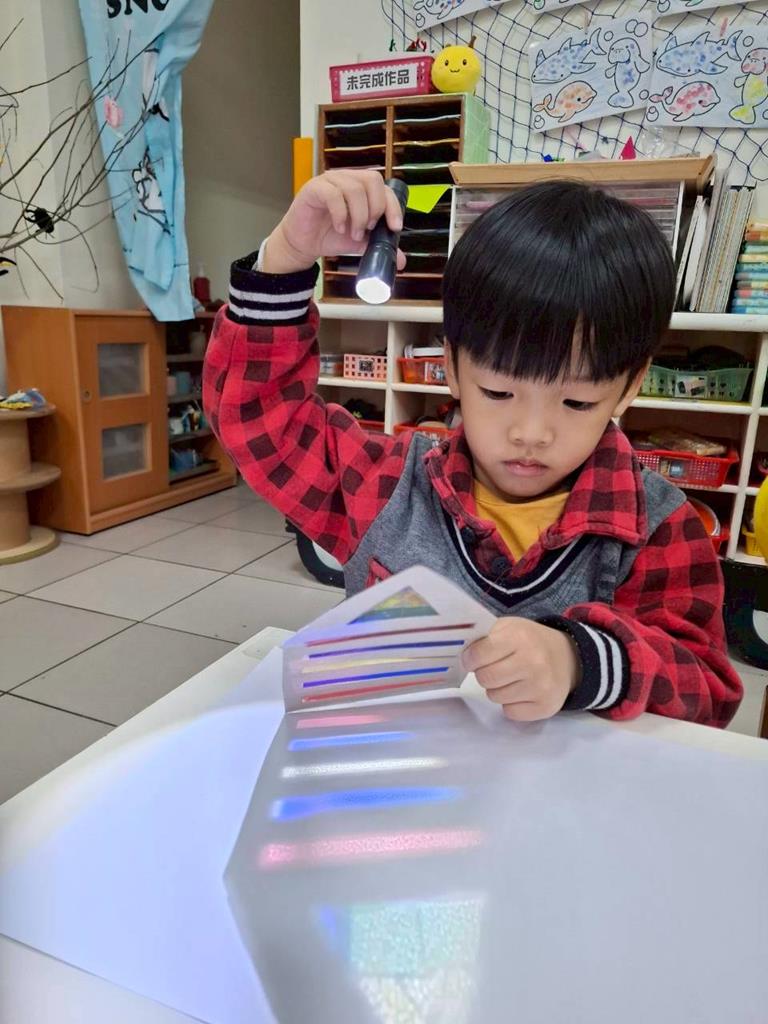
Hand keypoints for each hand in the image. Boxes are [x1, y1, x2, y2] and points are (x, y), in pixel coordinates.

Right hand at [262, 170, 407, 273]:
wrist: (303, 244)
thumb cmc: (331, 236)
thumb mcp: (360, 243)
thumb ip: (379, 245)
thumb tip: (401, 260)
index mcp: (361, 187)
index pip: (384, 187)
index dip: (392, 206)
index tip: (395, 227)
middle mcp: (347, 179)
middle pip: (372, 179)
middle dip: (376, 207)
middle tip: (369, 229)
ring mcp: (330, 181)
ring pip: (354, 188)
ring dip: (359, 215)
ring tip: (354, 233)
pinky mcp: (314, 188)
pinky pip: (333, 194)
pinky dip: (341, 214)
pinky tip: (340, 228)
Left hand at [463, 618, 580, 721]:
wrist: (568, 657)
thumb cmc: (530, 641)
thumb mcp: (509, 627)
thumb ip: (484, 636)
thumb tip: (459, 651)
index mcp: (520, 637)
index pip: (480, 654)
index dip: (470, 658)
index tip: (471, 659)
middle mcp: (533, 662)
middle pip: (486, 678)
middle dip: (483, 674)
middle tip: (492, 668)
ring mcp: (541, 686)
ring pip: (495, 697)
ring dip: (496, 689)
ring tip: (510, 678)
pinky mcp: (545, 707)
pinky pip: (510, 712)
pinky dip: (510, 704)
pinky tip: (521, 691)